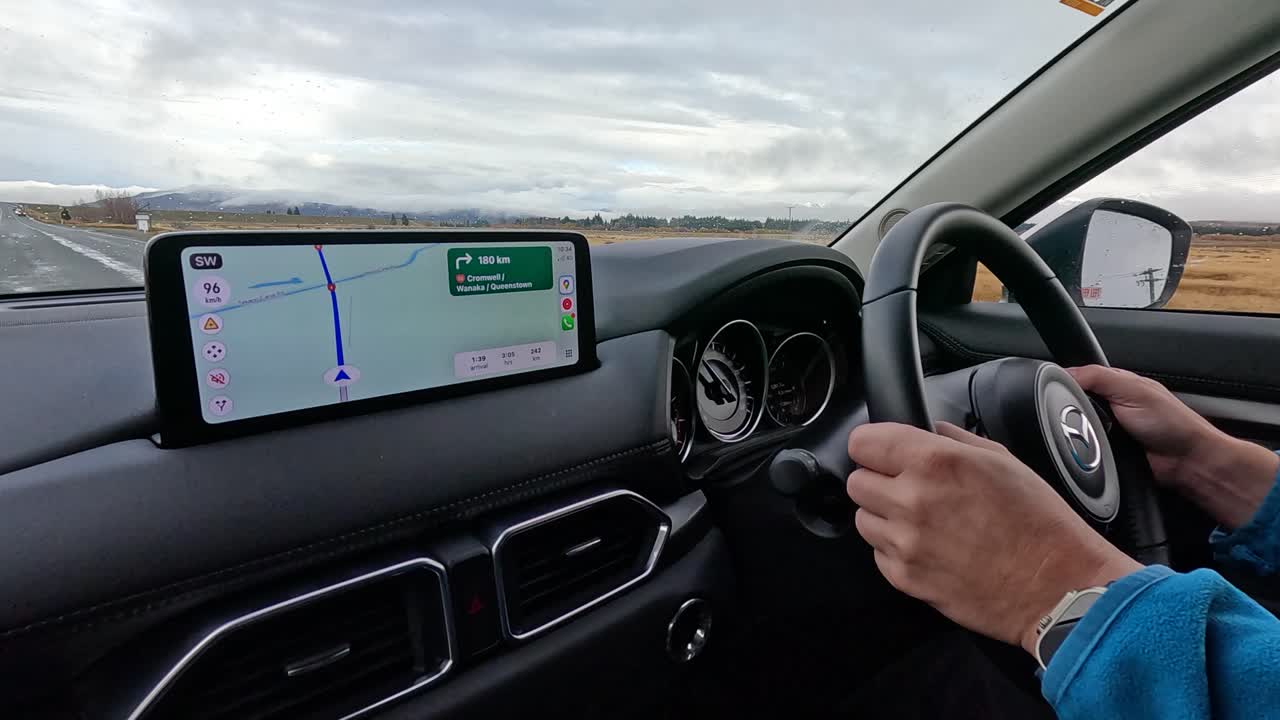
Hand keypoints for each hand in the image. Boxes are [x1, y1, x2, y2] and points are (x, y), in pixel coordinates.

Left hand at [846, 422, 1140, 655]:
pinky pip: (877, 554)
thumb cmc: (1039, 524)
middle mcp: (912, 499)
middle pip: (856, 481)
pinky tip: (929, 547)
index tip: (882, 452)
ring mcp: (905, 542)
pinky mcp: (905, 578)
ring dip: (883, 516)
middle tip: (907, 487)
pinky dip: (895, 550)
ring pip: (862, 518)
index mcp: (935, 462)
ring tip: (921, 520)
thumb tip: (929, 429)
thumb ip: (955, 439)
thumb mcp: (1004, 460)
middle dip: (878, 480)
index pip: (862, 441)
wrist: (1058, 586)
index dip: (872, 445)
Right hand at [1069, 365, 1277, 528]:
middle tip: (1082, 415)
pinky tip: (1093, 447)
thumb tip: (1066, 373)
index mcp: (1117, 383)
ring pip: (1075, 426)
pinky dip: (1084, 448)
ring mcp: (1107, 428)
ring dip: (1079, 431)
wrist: (1186, 462)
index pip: (1080, 376)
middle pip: (1074, 403)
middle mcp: (1111, 404)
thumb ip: (1099, 377)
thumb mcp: (1134, 390)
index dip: (1068, 382)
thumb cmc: (1173, 423)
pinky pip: (1084, 447)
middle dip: (1072, 410)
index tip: (1060, 391)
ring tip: (1092, 434)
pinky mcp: (1106, 450)